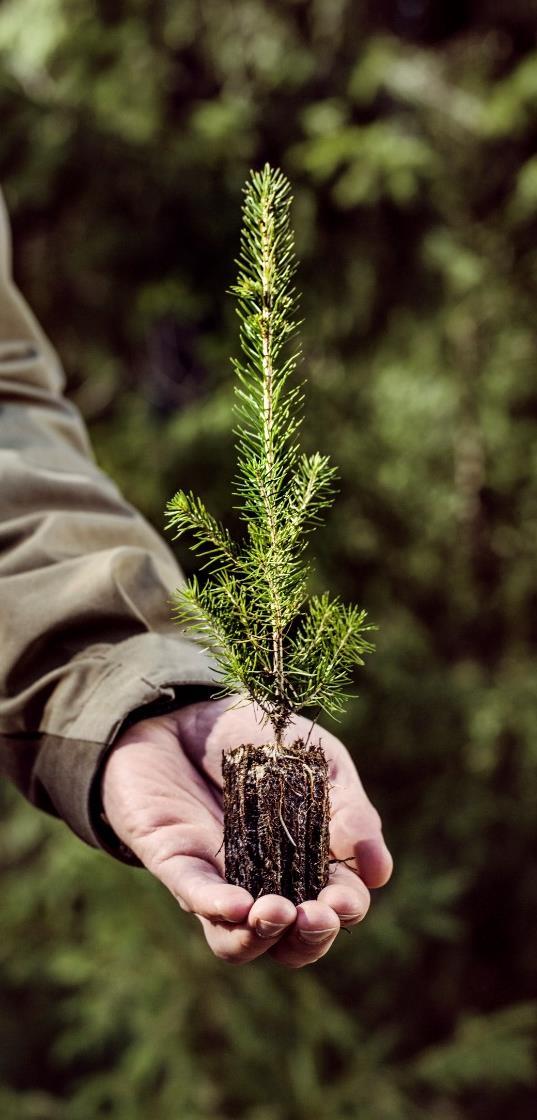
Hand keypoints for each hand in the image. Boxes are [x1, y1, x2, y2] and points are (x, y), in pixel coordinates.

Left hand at [101, 698, 392, 966]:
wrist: (191, 708)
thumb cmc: (262, 739)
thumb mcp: (319, 766)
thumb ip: (350, 814)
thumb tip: (379, 873)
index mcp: (306, 864)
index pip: (333, 906)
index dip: (344, 910)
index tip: (344, 898)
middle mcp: (262, 884)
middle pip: (289, 942)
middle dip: (309, 938)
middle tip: (317, 915)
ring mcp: (217, 879)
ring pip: (237, 941)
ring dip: (261, 937)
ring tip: (279, 912)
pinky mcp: (175, 860)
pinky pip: (193, 895)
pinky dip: (216, 905)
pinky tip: (238, 905)